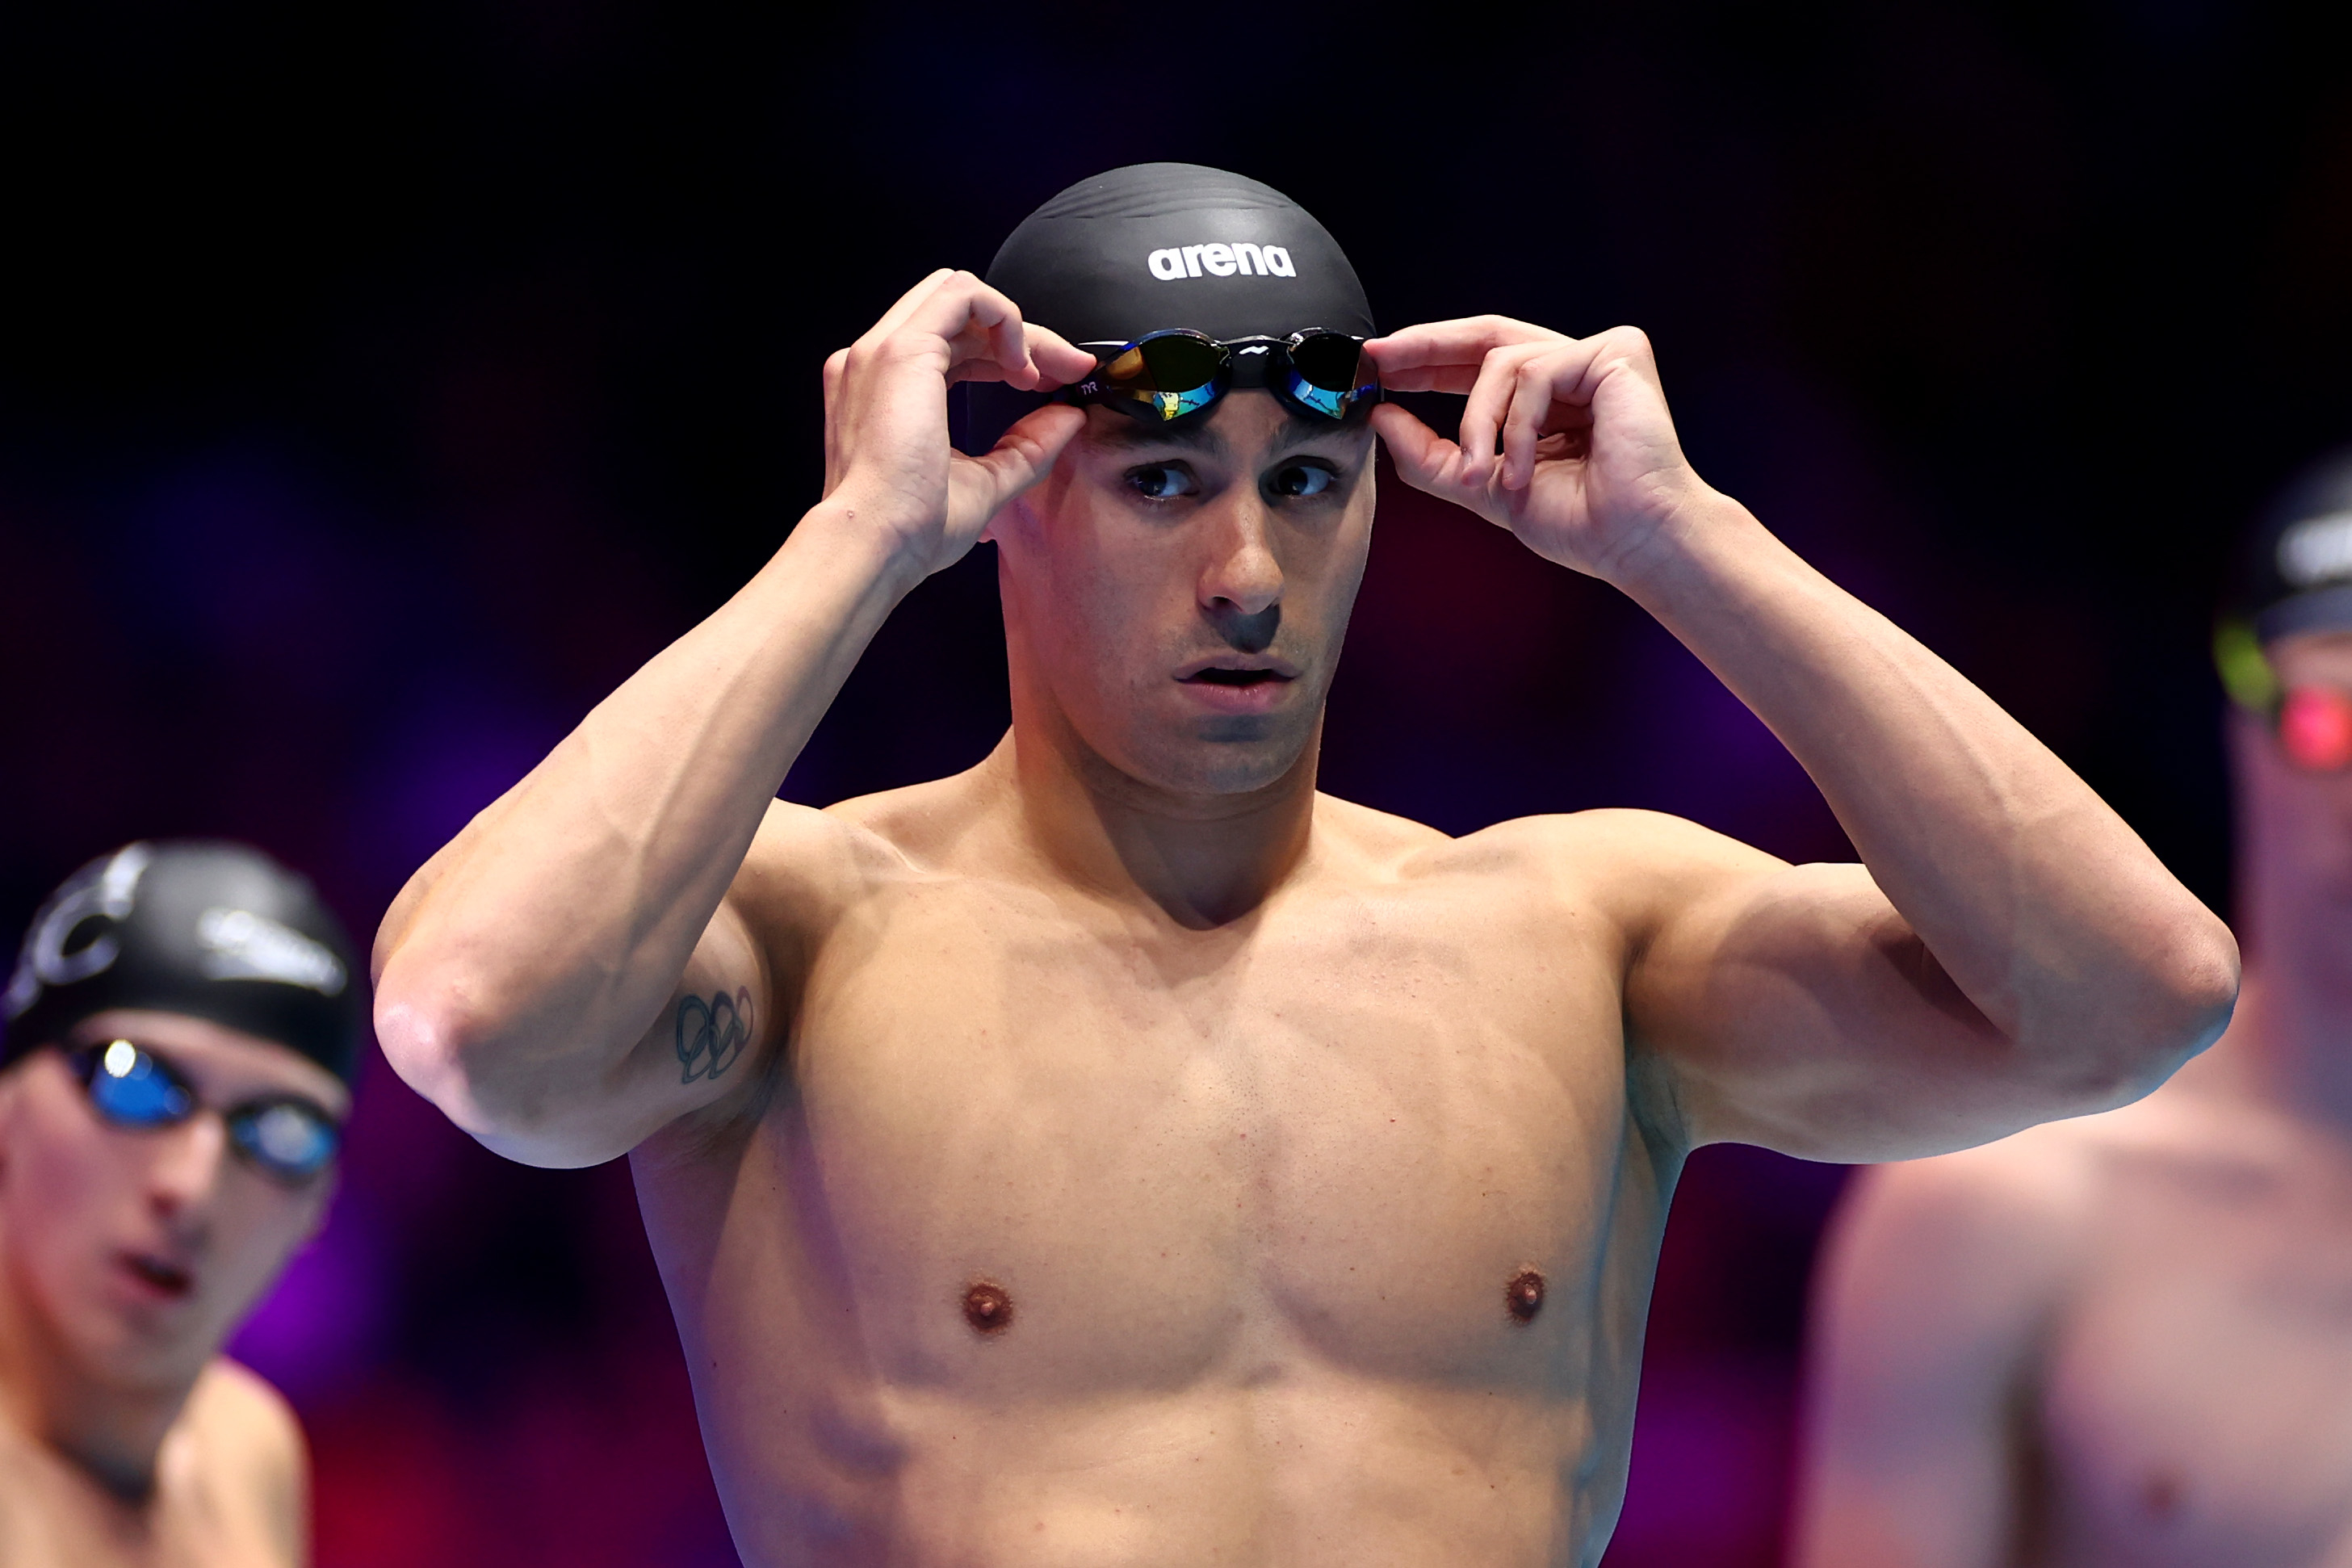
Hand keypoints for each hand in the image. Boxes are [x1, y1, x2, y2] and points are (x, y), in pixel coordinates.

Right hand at [819, 270, 1096, 576]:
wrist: (876, 544)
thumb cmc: (913, 527)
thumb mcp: (987, 480)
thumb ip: (1026, 446)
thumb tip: (1068, 418)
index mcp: (886, 389)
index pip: (955, 345)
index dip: (1011, 354)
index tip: (1055, 380)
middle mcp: (877, 361)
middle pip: (961, 314)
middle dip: (1022, 336)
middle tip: (1066, 371)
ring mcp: (883, 349)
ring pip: (961, 294)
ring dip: (1015, 326)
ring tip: (1042, 372)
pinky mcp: (903, 349)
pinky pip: (965, 296)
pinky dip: (1005, 317)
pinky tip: (1022, 364)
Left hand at [1367, 317, 1709, 580]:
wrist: (1633, 542)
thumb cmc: (1580, 524)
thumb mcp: (1482, 486)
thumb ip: (1430, 455)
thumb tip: (1381, 418)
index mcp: (1546, 399)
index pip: (1477, 363)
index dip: (1425, 360)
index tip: (1376, 367)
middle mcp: (1572, 371)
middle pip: (1485, 336)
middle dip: (1425, 347)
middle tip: (1380, 360)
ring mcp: (1596, 358)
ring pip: (1501, 362)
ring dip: (1477, 422)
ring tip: (1483, 474)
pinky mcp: (1616, 353)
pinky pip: (1535, 371)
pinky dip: (1518, 424)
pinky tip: (1525, 467)